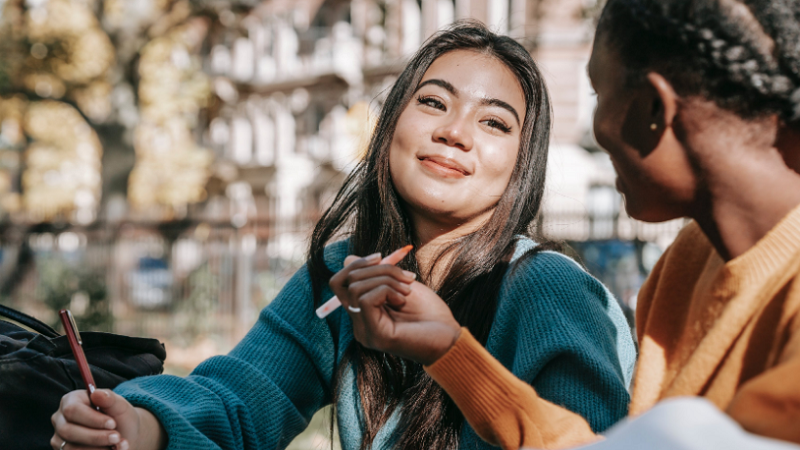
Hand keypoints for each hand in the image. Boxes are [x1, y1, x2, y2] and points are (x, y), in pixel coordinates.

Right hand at [51, 389, 165, 449]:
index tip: (113, 424)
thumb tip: (97, 393)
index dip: (92, 419)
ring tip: (119, 444)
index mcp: (71, 400)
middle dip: (95, 437)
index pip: (73, 410)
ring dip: (98, 448)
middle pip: (68, 431)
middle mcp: (60, 419)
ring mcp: (59, 438)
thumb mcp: (119, 405)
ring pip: (71, 448)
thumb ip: (110, 398)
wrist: (124, 435)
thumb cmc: (119, 417)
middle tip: (117, 438)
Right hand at [334, 255, 460, 364]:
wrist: (449, 338)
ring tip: (407, 290)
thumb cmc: (429, 313)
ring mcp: (365, 332)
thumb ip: (375, 274)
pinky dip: (386, 290)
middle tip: (406, 277)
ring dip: (385, 279)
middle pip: (346, 282)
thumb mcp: (399, 285)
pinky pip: (366, 299)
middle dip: (377, 268)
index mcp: (363, 313)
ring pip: (355, 288)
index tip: (381, 256)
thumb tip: (348, 259)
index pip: (339, 283)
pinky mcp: (375, 336)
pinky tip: (403, 300)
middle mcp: (359, 325)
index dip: (357, 264)